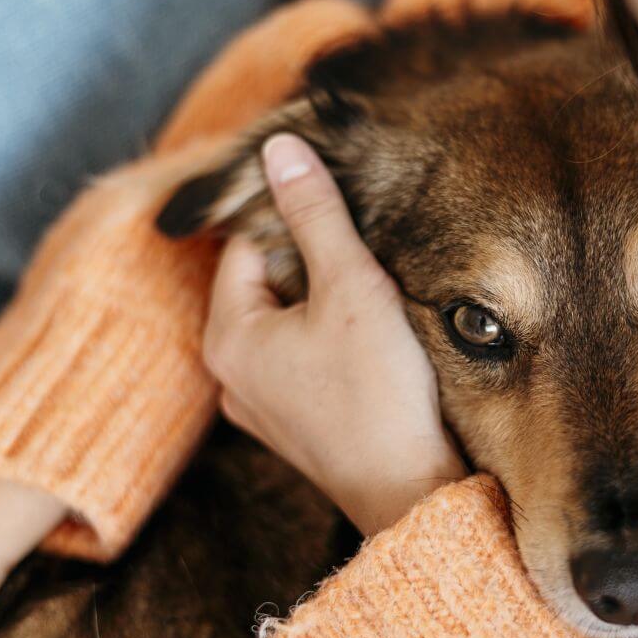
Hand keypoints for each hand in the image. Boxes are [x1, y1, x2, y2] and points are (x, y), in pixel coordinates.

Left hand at [203, 133, 466, 534]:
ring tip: (375, 307)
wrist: (410, 490)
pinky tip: (372, 352)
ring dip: (324, 306)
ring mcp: (260, 408)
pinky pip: (302, 363)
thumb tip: (280, 146)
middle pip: (266, 285)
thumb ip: (315, 213)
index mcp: (227, 335)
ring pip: (287, 325)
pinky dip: (330, 346)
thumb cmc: (380, 391)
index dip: (296, 223)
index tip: (345, 221)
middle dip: (313, 266)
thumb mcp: (351, 286)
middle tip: (367, 264)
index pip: (248, 245)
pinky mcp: (293, 429)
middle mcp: (230, 374)